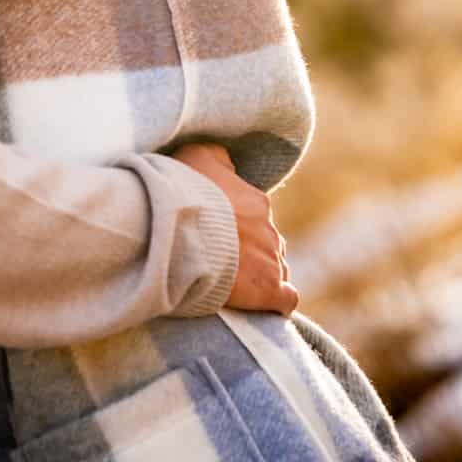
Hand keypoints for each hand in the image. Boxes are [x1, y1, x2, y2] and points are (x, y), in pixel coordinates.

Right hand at [171, 143, 297, 315]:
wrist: (176, 228)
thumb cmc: (180, 193)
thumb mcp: (194, 156)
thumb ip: (216, 158)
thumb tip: (226, 160)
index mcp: (255, 201)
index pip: (256, 218)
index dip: (236, 229)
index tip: (216, 238)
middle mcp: (269, 229)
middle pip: (266, 245)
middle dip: (248, 254)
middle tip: (219, 261)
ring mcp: (271, 260)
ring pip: (275, 270)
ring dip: (257, 277)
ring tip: (229, 285)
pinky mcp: (268, 289)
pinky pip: (285, 298)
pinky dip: (277, 302)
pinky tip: (262, 305)